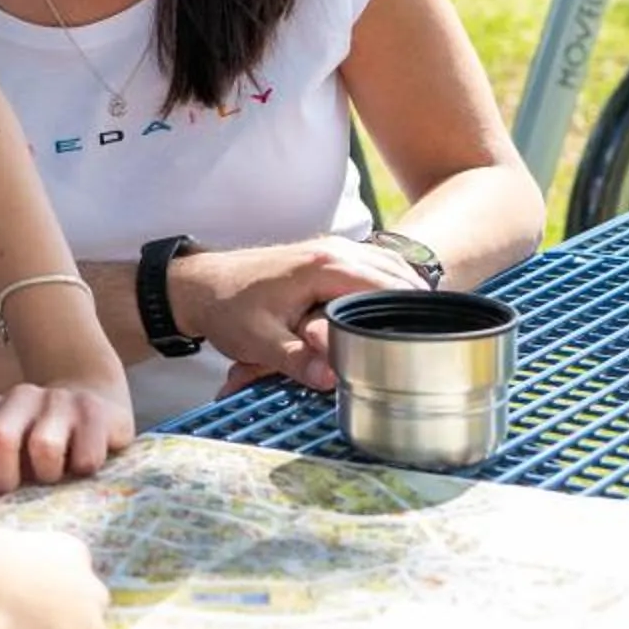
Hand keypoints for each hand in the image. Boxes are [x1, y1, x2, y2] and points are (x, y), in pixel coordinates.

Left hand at [0, 376, 133, 520]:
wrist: (100, 401)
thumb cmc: (44, 442)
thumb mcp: (9, 461)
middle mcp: (18, 397)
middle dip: (5, 478)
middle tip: (19, 493)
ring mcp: (57, 399)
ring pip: (44, 448)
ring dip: (51, 476)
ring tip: (59, 477)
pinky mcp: (94, 410)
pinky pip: (85, 457)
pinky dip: (85, 471)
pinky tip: (86, 468)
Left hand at [171, 236, 427, 392]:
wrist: (200, 286)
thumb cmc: (228, 309)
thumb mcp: (259, 340)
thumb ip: (296, 359)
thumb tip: (330, 378)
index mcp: (324, 266)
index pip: (386, 285)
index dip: (408, 314)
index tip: (422, 343)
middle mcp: (334, 250)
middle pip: (396, 273)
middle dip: (414, 305)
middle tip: (428, 343)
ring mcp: (332, 250)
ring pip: (388, 267)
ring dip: (405, 294)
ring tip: (419, 332)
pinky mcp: (328, 258)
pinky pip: (373, 268)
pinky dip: (389, 287)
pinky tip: (396, 316)